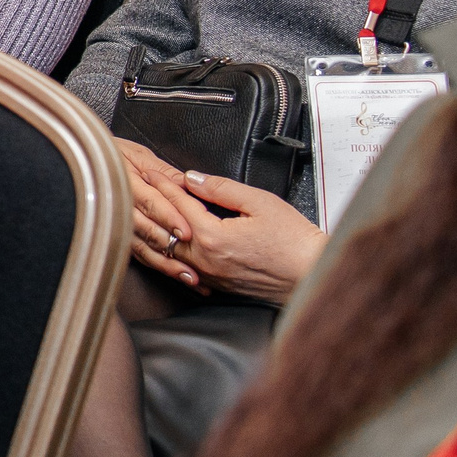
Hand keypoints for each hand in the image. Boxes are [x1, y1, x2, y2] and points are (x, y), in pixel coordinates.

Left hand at [123, 139, 323, 303]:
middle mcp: (205, 260)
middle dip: (155, 205)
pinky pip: (185, 265)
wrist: (313, 274)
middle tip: (142, 188)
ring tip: (152, 211)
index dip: (164, 184)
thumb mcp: (260, 203)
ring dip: (161, 228)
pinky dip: (174, 250)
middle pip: (167, 228)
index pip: (178, 204)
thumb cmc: (294, 240)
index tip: (151, 171)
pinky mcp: (218, 284)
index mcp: (212, 237)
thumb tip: (193, 178)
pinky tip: (171, 240)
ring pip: (172, 250)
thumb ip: (221, 189)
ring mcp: (210, 275)